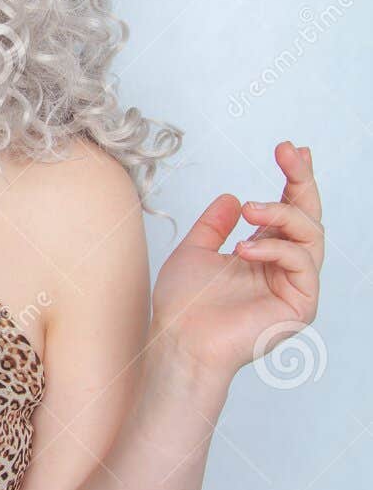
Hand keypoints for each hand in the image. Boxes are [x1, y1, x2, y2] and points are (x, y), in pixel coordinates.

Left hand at [149, 140, 323, 382]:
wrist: (179, 341)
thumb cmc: (183, 305)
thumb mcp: (195, 251)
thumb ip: (214, 224)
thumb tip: (233, 197)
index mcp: (263, 254)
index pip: (287, 211)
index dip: (292, 179)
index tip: (289, 149)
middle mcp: (283, 268)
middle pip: (308, 216)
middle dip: (301, 180)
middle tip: (289, 152)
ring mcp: (294, 286)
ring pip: (310, 234)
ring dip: (281, 214)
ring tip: (252, 210)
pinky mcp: (300, 305)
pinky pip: (301, 263)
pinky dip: (274, 248)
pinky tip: (245, 248)